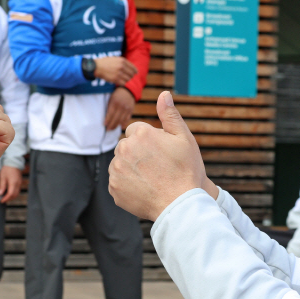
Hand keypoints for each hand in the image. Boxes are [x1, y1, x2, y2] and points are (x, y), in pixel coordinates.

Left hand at [0, 165, 22, 203]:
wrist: (13, 162)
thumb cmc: (7, 169)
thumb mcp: (2, 177)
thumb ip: (1, 186)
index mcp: (13, 183)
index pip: (10, 194)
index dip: (6, 198)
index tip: (1, 201)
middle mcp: (18, 184)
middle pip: (14, 195)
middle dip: (8, 199)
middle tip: (2, 200)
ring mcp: (20, 183)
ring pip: (17, 193)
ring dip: (11, 197)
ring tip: (5, 197)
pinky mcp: (20, 182)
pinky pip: (17, 190)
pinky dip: (13, 193)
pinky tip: (9, 193)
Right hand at [93, 56, 136, 85]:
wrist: (97, 67)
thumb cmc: (105, 63)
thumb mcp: (115, 59)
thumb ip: (123, 62)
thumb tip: (132, 68)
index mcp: (122, 60)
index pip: (133, 67)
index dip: (135, 71)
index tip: (136, 73)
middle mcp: (122, 66)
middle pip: (131, 74)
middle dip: (130, 76)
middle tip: (127, 77)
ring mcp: (119, 73)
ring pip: (128, 79)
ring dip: (126, 80)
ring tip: (122, 79)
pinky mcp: (115, 79)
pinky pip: (123, 83)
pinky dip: (122, 83)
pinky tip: (119, 81)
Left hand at [103, 86, 134, 130]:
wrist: (128, 90)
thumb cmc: (116, 95)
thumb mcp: (111, 99)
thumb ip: (109, 107)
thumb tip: (106, 118)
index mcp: (115, 102)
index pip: (110, 114)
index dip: (107, 120)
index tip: (104, 125)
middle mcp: (121, 106)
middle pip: (116, 119)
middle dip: (111, 125)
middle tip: (108, 129)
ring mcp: (127, 109)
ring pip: (121, 120)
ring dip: (116, 126)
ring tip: (112, 129)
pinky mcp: (131, 111)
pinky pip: (127, 119)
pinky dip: (124, 124)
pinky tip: (120, 126)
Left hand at [109, 91, 216, 220]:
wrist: (181, 205)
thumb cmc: (186, 171)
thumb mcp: (184, 138)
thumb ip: (170, 115)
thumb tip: (163, 94)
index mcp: (140, 134)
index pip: (136, 130)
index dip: (149, 141)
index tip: (161, 153)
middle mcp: (124, 149)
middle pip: (126, 146)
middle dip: (137, 153)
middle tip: (157, 167)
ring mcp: (116, 170)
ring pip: (120, 163)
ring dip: (130, 168)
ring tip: (151, 179)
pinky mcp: (114, 188)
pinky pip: (117, 181)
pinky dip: (127, 184)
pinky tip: (144, 189)